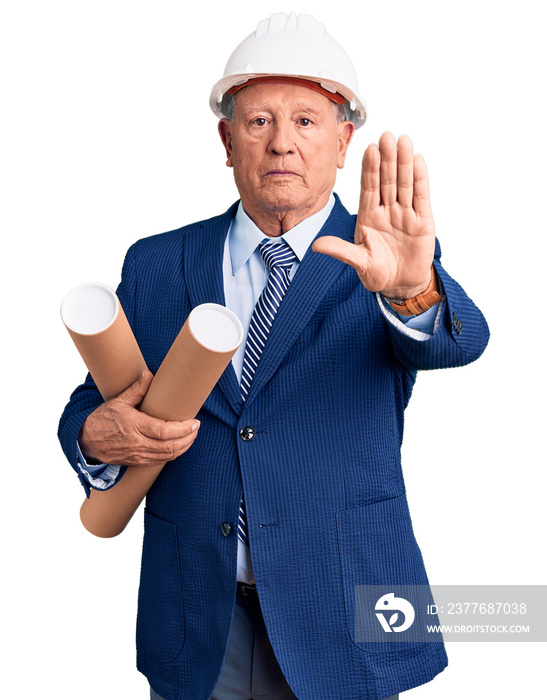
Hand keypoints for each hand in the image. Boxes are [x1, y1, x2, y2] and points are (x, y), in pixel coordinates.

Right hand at [79, 371, 199, 467]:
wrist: (87, 442)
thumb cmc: (103, 419)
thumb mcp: (118, 401)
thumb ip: (136, 389)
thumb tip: (149, 374)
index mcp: (135, 426)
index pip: (166, 432)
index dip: (184, 429)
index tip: (194, 422)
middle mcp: (138, 443)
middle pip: (171, 446)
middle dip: (188, 438)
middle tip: (196, 428)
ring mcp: (138, 455)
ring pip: (168, 455)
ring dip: (184, 447)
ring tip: (191, 436)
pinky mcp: (138, 462)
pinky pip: (160, 460)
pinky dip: (173, 454)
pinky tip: (179, 446)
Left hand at [313, 132, 435, 298]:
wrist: (400, 286)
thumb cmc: (377, 273)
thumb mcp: (358, 262)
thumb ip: (341, 251)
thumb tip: (316, 246)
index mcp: (368, 216)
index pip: (368, 187)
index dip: (369, 169)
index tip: (368, 148)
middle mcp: (387, 210)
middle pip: (387, 180)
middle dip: (386, 158)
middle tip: (386, 135)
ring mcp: (405, 214)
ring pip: (404, 184)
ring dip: (403, 162)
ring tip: (403, 140)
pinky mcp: (422, 221)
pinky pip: (421, 197)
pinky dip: (420, 179)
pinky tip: (418, 160)